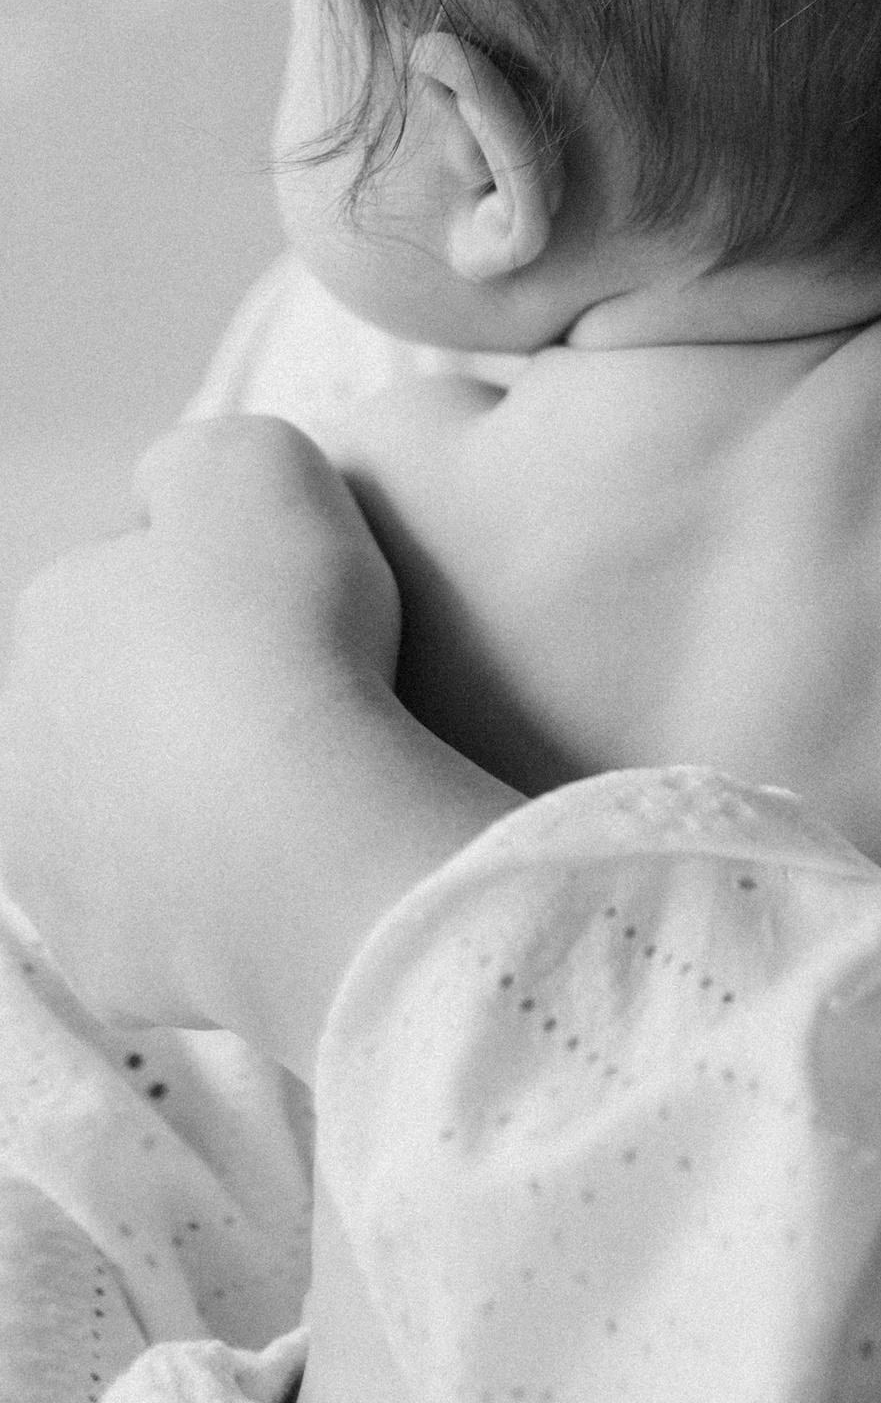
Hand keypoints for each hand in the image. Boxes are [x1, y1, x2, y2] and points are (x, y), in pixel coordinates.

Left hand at [0, 415, 504, 1071]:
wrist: (309, 836)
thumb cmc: (284, 632)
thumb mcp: (250, 461)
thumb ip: (190, 462)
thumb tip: (166, 502)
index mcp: (45, 620)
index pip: (127, 579)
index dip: (222, 577)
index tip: (294, 597)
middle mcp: (16, 745)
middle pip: (117, 699)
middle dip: (189, 692)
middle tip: (301, 687)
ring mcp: (50, 868)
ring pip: (127, 809)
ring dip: (191, 794)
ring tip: (300, 781)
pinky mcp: (102, 962)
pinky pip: (166, 912)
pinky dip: (216, 890)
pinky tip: (287, 862)